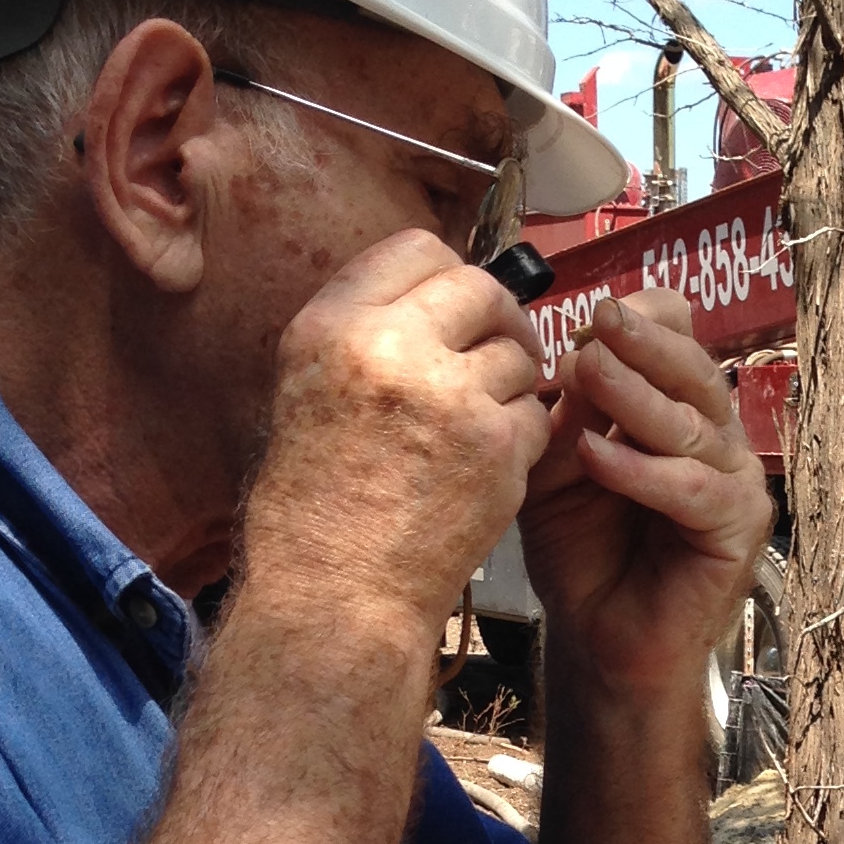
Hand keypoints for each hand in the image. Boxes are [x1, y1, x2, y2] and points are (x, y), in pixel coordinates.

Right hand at [242, 230, 549, 638]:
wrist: (335, 596)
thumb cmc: (316, 508)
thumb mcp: (306, 394)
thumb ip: (366, 336)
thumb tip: (430, 299)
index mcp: (331, 327)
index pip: (416, 247)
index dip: (447, 275)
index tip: (457, 305)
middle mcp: (389, 347)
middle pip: (480, 288)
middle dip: (497, 319)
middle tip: (499, 352)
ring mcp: (449, 396)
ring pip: (517, 352)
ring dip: (511, 383)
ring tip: (479, 427)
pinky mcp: (497, 447)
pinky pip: (537, 413)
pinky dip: (524, 436)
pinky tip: (491, 468)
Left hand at [521, 290, 772, 699]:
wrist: (598, 638)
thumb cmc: (582, 552)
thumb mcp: (556, 470)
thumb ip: (566, 418)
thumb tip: (573, 354)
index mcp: (677, 408)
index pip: (680, 341)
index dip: (642, 321)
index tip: (588, 311)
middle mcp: (714, 436)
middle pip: (693, 370)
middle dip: (644, 341)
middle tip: (599, 320)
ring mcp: (734, 481)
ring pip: (693, 423)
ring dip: (636, 396)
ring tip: (587, 371)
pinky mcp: (738, 529)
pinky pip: (692, 490)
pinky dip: (642, 471)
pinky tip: (596, 458)